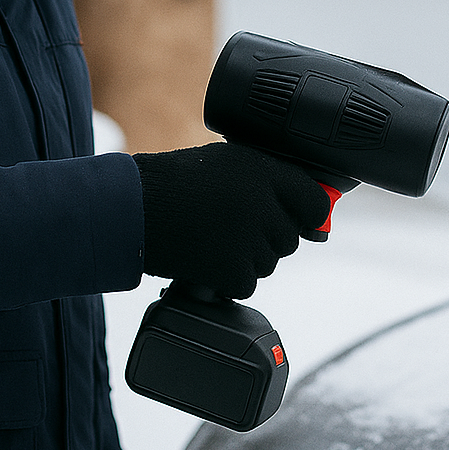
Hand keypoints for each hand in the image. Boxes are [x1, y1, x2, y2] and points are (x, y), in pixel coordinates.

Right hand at [132, 142, 330, 298]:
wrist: (129, 208)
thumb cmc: (176, 183)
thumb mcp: (229, 165)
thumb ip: (274, 185)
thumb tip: (319, 227)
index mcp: (264, 171)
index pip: (316, 201)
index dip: (308, 213)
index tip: (299, 219)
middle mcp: (261, 203)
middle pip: (290, 237)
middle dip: (267, 236)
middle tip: (231, 225)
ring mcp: (248, 239)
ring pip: (269, 262)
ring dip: (246, 257)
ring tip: (212, 237)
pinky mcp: (232, 270)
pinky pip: (248, 284)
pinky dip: (228, 279)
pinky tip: (206, 257)